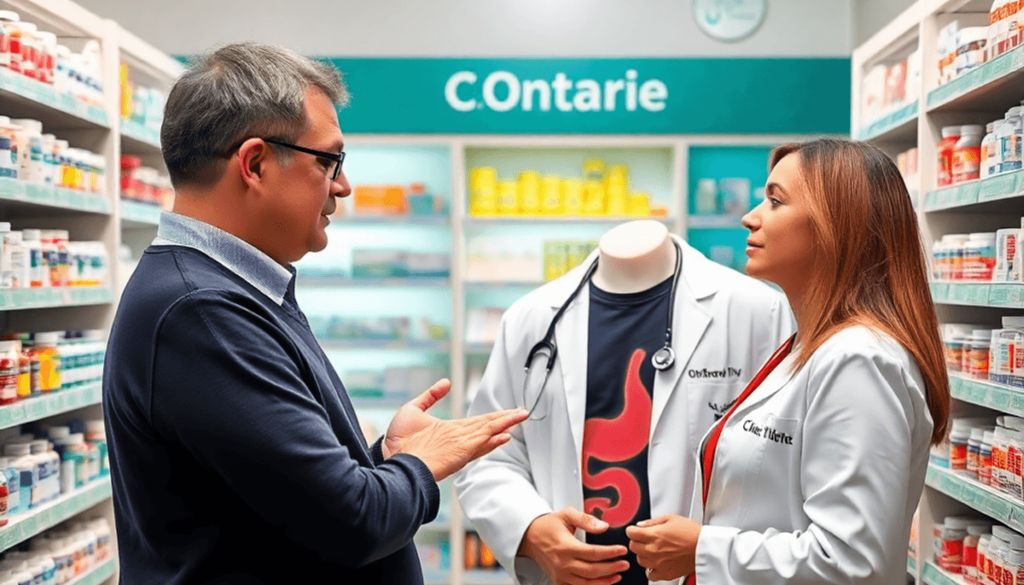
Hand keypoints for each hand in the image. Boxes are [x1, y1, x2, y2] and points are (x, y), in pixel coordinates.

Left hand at [383, 379, 528, 481]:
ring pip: (488, 433)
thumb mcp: (413, 410)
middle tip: (523, 413)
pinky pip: (481, 443)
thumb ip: (431, 396)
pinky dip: (494, 439)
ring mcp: (460, 446)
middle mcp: (459, 439)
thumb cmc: (398, 442)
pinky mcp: (459, 452)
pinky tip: (506, 434)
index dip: (494, 417)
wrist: (391, 460)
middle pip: (487, 426)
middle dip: (506, 419)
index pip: (478, 422)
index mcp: (451, 431)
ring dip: (505, 425)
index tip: (508, 412)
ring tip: (521, 417)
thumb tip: (446, 383)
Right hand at [518, 507, 629, 584]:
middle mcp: (562, 563)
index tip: (622, 550)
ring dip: (605, 581)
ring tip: (618, 574)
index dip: (610, 553)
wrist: (530, 537)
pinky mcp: (558, 580)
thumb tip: (604, 527)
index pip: (593, 553)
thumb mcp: (566, 515)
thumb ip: (586, 520)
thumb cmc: (548, 525)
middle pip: (592, 570)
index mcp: (565, 547)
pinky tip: (603, 581)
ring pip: (587, 583)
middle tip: (625, 563)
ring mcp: (560, 574)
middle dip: (612, 568)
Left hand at [625, 515, 700, 581]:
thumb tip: (640, 525)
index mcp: (654, 535)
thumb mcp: (671, 518)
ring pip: (639, 560)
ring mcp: (658, 564)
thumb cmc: (691, 533)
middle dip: (637, 541)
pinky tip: (656, 562)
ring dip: (643, 554)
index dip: (633, 530)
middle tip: (645, 539)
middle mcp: (653, 550)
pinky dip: (651, 569)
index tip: (636, 530)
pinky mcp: (665, 574)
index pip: (630, 533)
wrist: (704, 548)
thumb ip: (652, 522)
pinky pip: (649, 575)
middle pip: (632, 547)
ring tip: (653, 549)